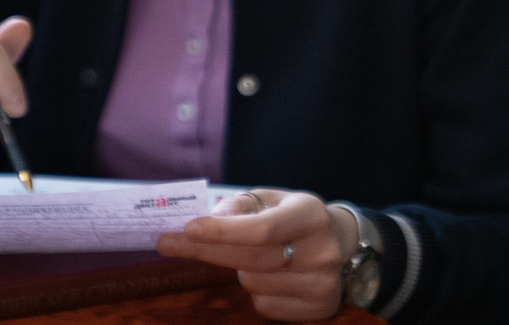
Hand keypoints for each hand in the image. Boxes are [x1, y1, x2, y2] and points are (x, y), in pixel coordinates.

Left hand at [157, 188, 353, 321]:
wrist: (339, 242)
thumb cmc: (293, 217)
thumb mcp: (273, 198)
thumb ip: (242, 204)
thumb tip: (214, 217)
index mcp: (310, 214)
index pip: (262, 229)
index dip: (222, 232)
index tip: (188, 229)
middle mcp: (321, 251)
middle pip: (250, 259)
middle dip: (207, 250)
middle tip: (169, 242)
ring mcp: (321, 284)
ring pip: (252, 283)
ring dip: (240, 269)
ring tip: (257, 256)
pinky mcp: (318, 309)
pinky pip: (263, 305)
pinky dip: (257, 290)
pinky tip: (271, 276)